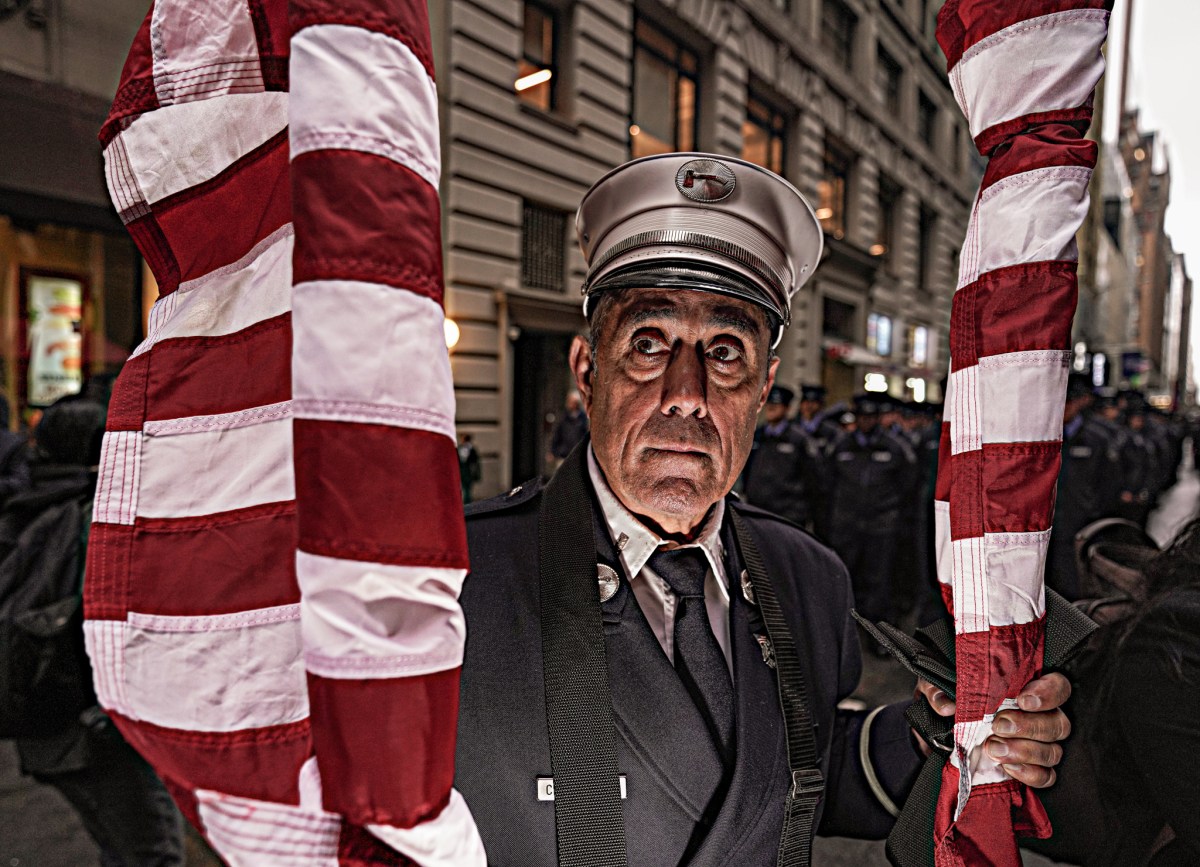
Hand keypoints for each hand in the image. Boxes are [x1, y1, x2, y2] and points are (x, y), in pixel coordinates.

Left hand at [914, 673, 1070, 787]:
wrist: (941, 729)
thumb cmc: (949, 698)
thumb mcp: (937, 686)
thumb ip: (937, 689)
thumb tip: (946, 706)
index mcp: (1025, 686)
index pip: (1058, 686)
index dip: (1047, 693)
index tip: (1023, 699)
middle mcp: (1040, 715)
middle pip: (1058, 722)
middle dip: (1029, 726)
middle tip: (998, 726)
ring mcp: (1039, 743)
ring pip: (1053, 750)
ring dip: (1025, 751)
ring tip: (994, 749)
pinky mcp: (1033, 767)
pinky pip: (1046, 775)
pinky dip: (1029, 773)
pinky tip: (1006, 767)